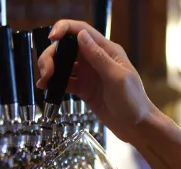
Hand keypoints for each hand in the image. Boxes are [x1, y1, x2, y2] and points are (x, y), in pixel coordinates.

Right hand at [36, 20, 156, 142]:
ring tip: (44, 82)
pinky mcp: (84, 89)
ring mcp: (89, 74)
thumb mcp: (117, 78)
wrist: (136, 126)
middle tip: (46, 72)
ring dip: (50, 69)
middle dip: (52, 55)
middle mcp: (95, 59)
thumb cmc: (134, 101)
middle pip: (67, 47)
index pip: (82, 31)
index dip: (64, 29)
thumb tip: (81, 35)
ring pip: (63, 64)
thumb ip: (99, 57)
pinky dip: (54, 83)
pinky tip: (47, 88)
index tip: (52, 37)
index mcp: (106, 50)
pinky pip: (65, 81)